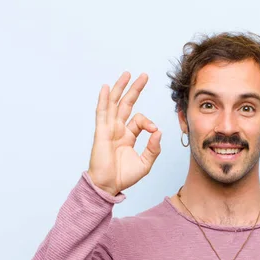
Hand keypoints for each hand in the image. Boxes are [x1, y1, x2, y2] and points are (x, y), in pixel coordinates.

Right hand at [87, 72, 162, 195]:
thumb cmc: (124, 176)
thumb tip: (159, 131)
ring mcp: (108, 129)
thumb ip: (154, 148)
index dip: (148, 122)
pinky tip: (106, 88)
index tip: (154, 130)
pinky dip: (104, 100)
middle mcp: (117, 129)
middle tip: (143, 75)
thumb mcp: (146, 163)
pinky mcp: (101, 133)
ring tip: (127, 74)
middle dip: (134, 89)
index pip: (139, 120)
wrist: (109, 185)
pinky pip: (102, 113)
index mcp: (127, 136)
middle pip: (126, 104)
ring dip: (120, 88)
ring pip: (114, 104)